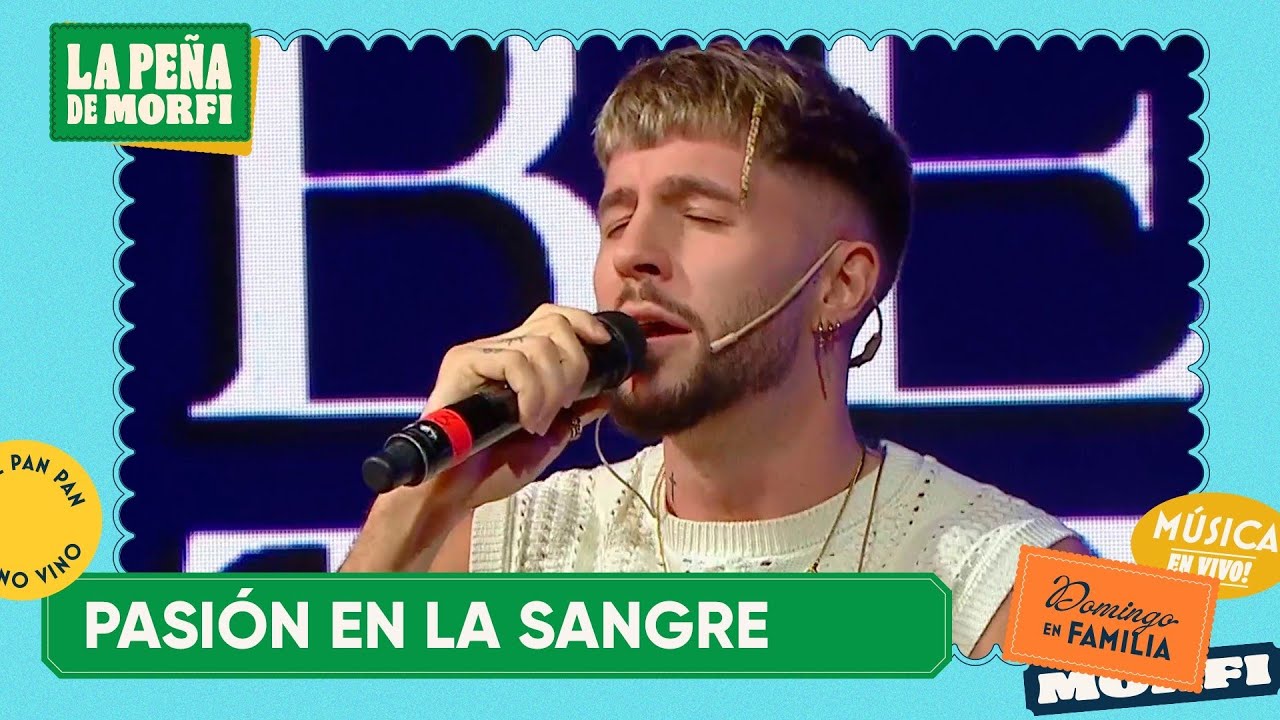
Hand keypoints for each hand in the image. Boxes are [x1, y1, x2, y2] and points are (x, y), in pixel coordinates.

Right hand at [417, 304, 615, 511]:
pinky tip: (524, 419)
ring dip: (552, 390)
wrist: (455, 492)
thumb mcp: (548, 440)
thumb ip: (574, 415)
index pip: (554, 317)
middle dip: (574, 366)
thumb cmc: (492, 468)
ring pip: (539, 346)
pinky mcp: (462, 363)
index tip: (604, 344)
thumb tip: (606, 394)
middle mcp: (498, 349)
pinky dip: (531, 393)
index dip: (583, 322)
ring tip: (537, 423)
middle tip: (562, 408)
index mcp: (517, 360)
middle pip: (553, 323)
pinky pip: (514, 362)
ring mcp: (479, 353)